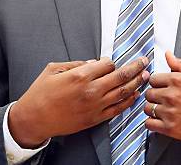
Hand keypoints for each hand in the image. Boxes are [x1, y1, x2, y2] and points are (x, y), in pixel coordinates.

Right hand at [9, 56, 149, 147]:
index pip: (107, 64)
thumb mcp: (53, 69)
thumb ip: (75, 64)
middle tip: (144, 61)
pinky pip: (117, 109)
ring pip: (123, 92)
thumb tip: (92, 63)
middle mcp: (91, 90)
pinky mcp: (95, 118)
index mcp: (80, 75)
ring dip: (137, 83)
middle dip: (135, 67)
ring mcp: (95, 106)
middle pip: (121, 76)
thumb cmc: (41, 93)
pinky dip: (128, 102)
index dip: (110, 61)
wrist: (34, 118)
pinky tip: (135, 95)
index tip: (110, 62)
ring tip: (146, 76)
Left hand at [144, 51, 180, 145]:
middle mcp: (172, 95)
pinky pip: (149, 124)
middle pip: (149, 93)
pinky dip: (152, 122)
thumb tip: (168, 55)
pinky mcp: (170, 129)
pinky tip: (161, 120)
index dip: (158, 82)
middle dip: (155, 95)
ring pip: (147, 108)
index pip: (153, 78)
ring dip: (153, 108)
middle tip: (165, 98)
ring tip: (164, 109)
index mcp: (178, 80)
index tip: (163, 87)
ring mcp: (170, 113)